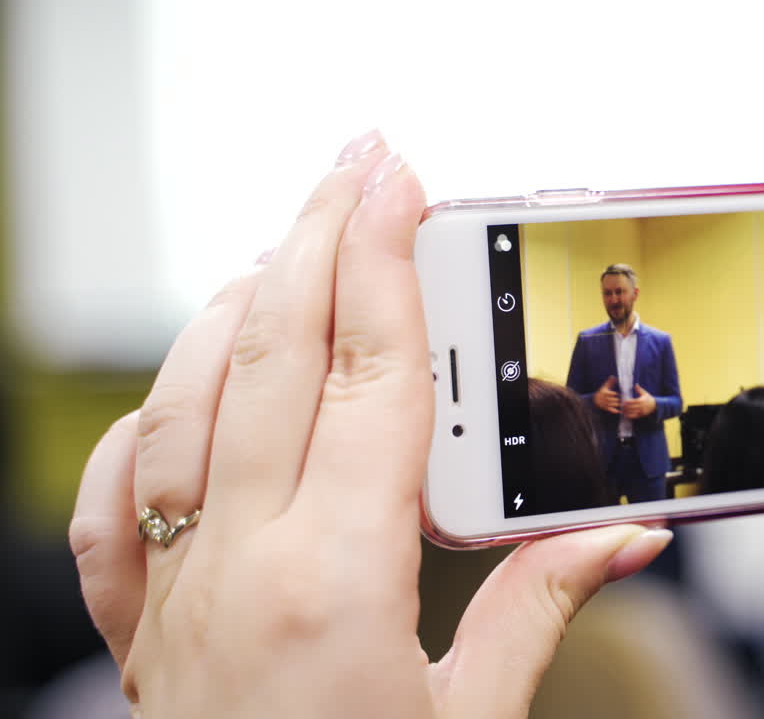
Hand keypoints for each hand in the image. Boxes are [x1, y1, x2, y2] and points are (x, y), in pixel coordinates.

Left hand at [69, 130, 670, 717]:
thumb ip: (540, 611)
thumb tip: (624, 537)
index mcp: (339, 583)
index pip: (370, 379)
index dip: (390, 267)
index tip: (402, 185)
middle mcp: (239, 565)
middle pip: (274, 353)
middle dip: (320, 237)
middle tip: (359, 163)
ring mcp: (175, 587)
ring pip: (187, 398)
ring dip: (238, 302)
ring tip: (291, 241)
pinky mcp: (141, 621)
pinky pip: (120, 490)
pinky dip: (150, 411)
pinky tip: (188, 376)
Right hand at [594, 375, 620, 413]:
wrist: (595, 400)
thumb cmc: (602, 392)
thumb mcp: (605, 386)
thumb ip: (609, 382)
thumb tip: (613, 376)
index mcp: (603, 393)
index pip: (608, 393)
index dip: (612, 394)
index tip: (617, 393)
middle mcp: (603, 399)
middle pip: (610, 400)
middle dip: (615, 400)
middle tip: (621, 399)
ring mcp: (604, 404)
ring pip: (610, 405)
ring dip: (616, 404)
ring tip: (621, 404)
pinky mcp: (605, 408)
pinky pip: (610, 410)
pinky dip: (614, 411)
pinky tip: (619, 411)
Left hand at [622, 384, 656, 419]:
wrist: (655, 405)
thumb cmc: (648, 398)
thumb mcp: (645, 393)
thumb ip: (639, 389)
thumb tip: (636, 384)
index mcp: (641, 400)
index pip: (633, 401)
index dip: (628, 402)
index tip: (624, 401)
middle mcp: (641, 406)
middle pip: (632, 407)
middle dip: (626, 407)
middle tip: (621, 406)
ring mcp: (641, 411)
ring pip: (633, 412)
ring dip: (627, 412)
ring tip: (622, 411)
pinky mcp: (641, 415)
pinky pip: (635, 416)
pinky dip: (630, 416)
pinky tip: (625, 416)